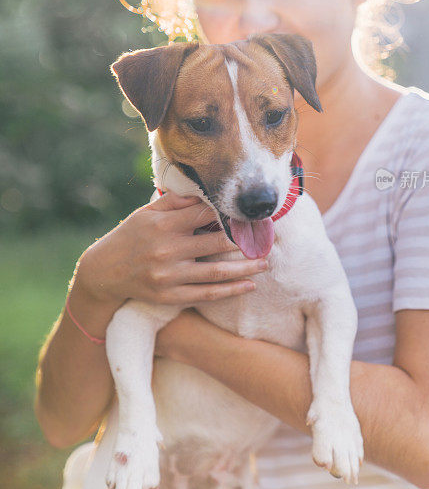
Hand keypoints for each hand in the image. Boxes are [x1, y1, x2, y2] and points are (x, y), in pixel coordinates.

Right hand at [75, 192, 267, 307]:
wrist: (103, 272)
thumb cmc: (130, 237)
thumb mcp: (147, 214)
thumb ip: (175, 202)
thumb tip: (204, 193)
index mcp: (163, 225)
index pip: (204, 215)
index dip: (229, 214)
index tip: (249, 214)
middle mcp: (167, 250)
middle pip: (216, 243)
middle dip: (244, 241)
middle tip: (266, 238)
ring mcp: (169, 275)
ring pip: (216, 272)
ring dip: (246, 268)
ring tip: (265, 263)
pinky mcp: (170, 296)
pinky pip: (207, 294)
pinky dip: (230, 290)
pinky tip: (249, 285)